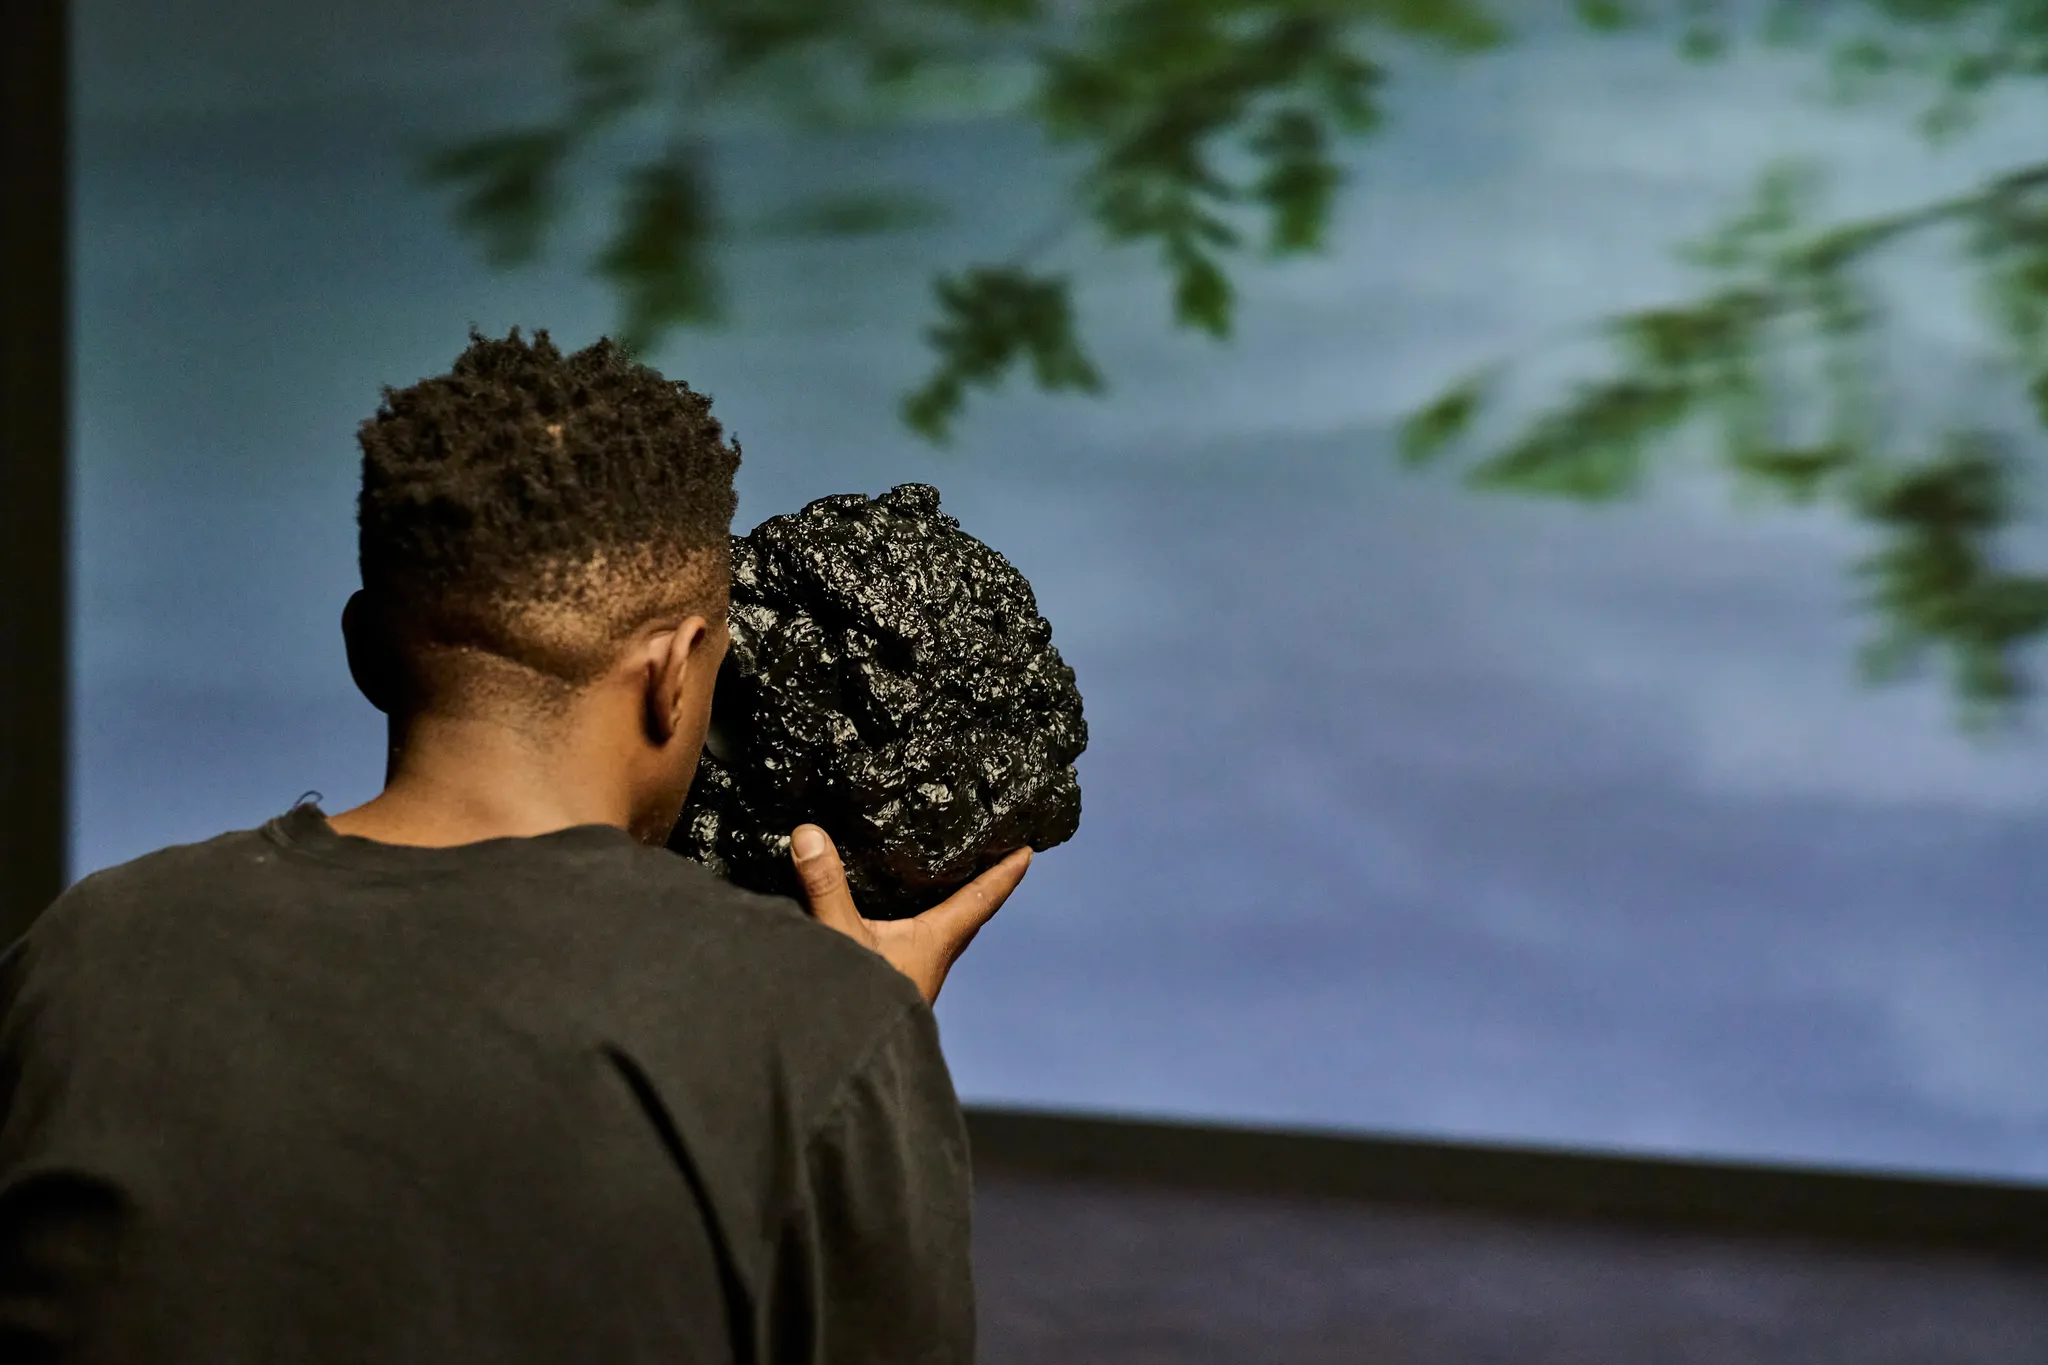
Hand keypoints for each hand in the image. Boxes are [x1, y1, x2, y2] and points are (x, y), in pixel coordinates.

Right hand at [790, 824, 1030, 1005]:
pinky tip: (893, 920)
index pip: (981, 899)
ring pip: (941, 933)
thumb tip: (809, 834)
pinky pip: (914, 946)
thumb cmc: (856, 1006)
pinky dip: (916, 925)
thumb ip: (825, 886)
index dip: (1005, 874)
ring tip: (947, 879)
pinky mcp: (894, 989)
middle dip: (981, 886)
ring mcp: (914, 977)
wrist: (848, 1065)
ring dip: (947, 907)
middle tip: (994, 856)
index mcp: (936, 941)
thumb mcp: (839, 936)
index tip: (1028, 851)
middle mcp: (933, 958)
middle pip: (968, 915)